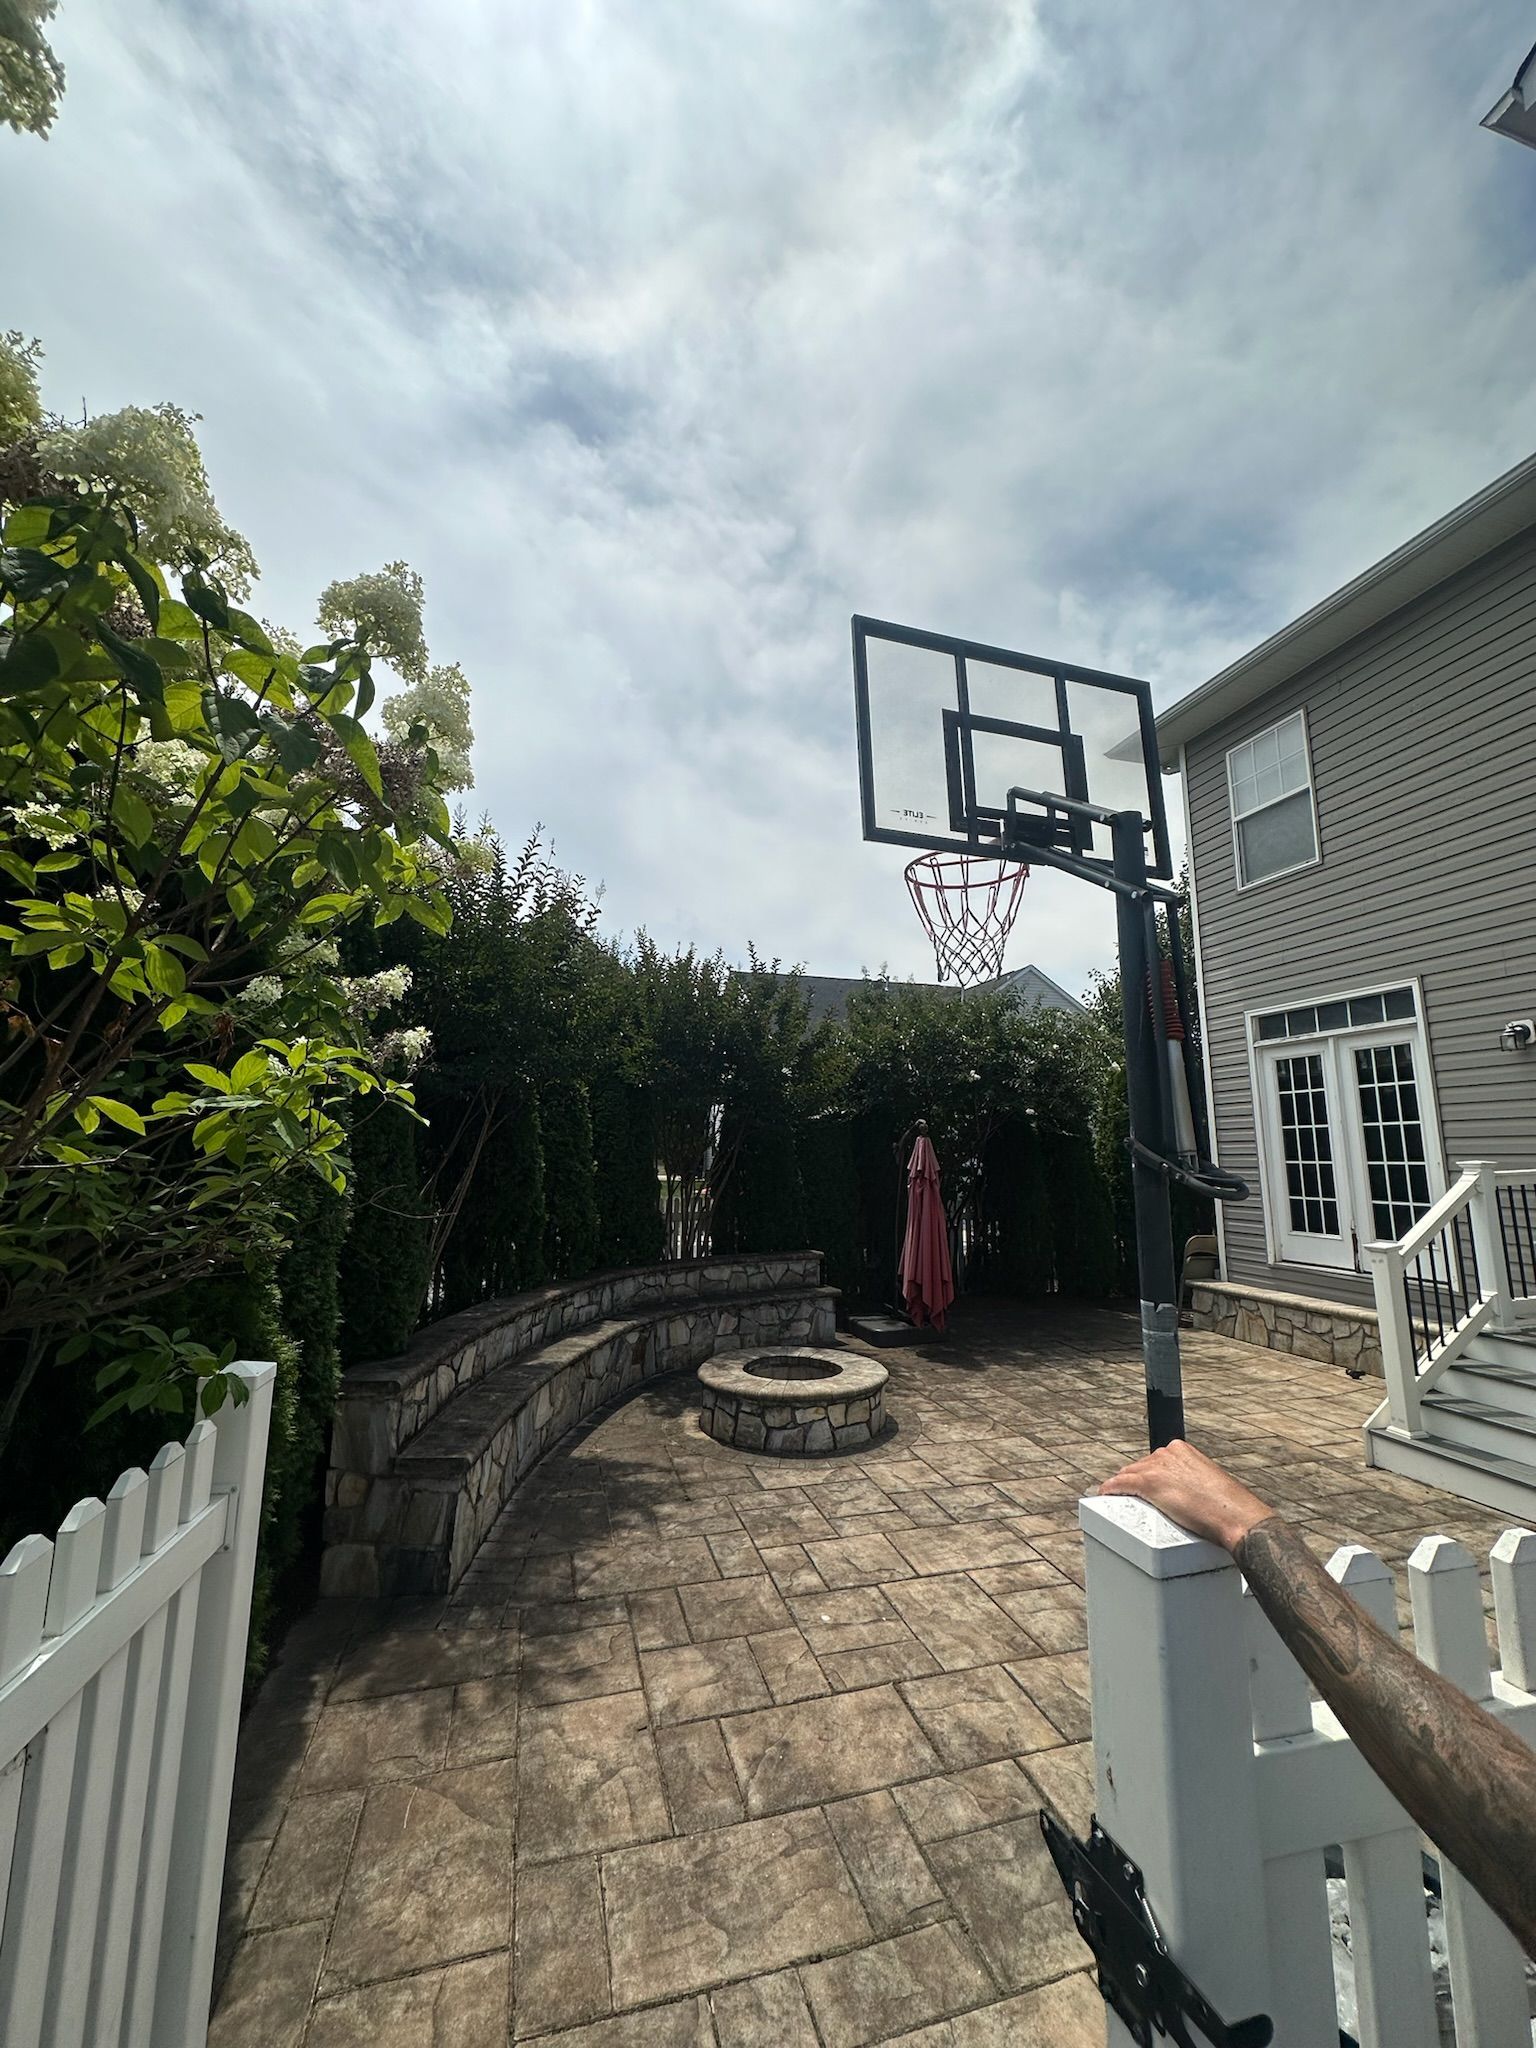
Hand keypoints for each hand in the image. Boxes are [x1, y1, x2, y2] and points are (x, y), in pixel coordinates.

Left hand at [1098, 1440, 1274, 1552]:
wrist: (1236, 1516)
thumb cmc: (1228, 1506)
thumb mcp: (1208, 1483)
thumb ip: (1192, 1482)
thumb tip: (1185, 1494)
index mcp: (1183, 1450)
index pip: (1155, 1460)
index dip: (1148, 1475)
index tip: (1147, 1486)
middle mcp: (1168, 1453)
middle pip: (1139, 1466)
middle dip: (1135, 1481)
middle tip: (1133, 1498)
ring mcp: (1157, 1467)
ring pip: (1128, 1475)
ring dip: (1122, 1487)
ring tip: (1118, 1500)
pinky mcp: (1149, 1483)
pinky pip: (1120, 1484)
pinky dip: (1111, 1490)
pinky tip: (1105, 1494)